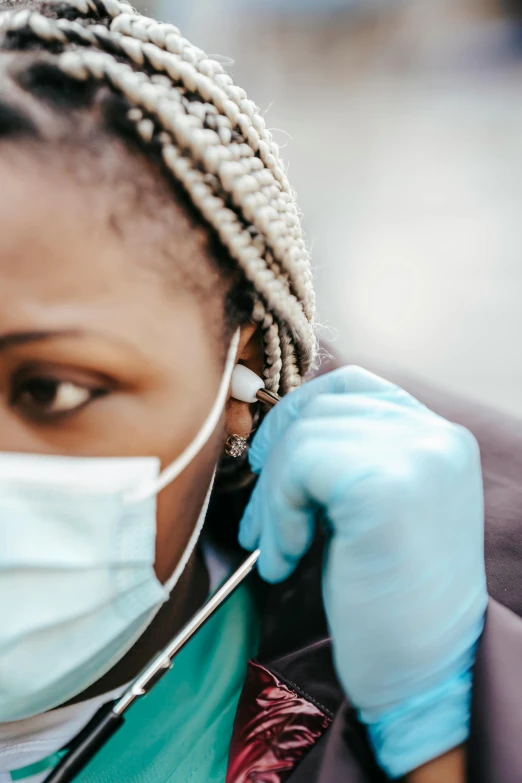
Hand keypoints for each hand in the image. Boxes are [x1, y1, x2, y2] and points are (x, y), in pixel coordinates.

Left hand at [239, 367, 486, 778]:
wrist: (423, 675)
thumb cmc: (390, 598)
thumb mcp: (377, 507)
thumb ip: (349, 457)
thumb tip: (277, 430)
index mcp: (439, 439)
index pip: (352, 385)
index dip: (299, 412)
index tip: (269, 457)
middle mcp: (437, 437)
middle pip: (320, 406)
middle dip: (275, 459)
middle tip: (260, 520)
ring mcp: (418, 457)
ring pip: (305, 435)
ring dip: (275, 495)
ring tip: (277, 547)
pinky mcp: (387, 487)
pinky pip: (302, 468)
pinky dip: (281, 513)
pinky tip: (288, 559)